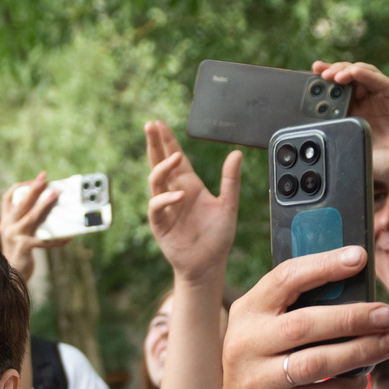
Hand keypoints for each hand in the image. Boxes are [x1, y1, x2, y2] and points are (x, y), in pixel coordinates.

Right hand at [0, 175, 62, 282]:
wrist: (9, 277)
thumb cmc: (19, 254)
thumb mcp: (18, 235)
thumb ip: (27, 223)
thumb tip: (50, 210)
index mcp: (5, 221)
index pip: (7, 198)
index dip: (19, 187)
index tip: (32, 181)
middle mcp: (7, 226)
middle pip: (21, 203)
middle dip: (33, 188)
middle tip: (44, 177)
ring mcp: (14, 236)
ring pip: (31, 217)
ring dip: (43, 204)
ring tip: (55, 194)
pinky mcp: (24, 247)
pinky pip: (43, 241)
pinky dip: (56, 240)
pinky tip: (67, 238)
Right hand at [143, 121, 241, 286]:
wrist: (209, 264)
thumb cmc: (217, 236)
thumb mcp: (229, 204)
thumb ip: (231, 180)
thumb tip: (237, 153)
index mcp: (189, 184)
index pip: (175, 157)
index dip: (167, 141)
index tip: (159, 124)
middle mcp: (174, 192)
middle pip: (159, 163)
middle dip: (154, 145)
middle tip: (151, 126)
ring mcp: (165, 207)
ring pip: (155, 181)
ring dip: (162, 168)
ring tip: (173, 157)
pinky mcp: (160, 224)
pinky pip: (157, 207)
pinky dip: (165, 200)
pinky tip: (178, 196)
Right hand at [208, 247, 388, 388]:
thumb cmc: (267, 363)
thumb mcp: (267, 329)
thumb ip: (297, 307)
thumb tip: (355, 281)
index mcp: (247, 313)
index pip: (285, 279)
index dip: (324, 266)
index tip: (360, 257)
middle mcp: (246, 344)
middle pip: (305, 323)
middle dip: (352, 317)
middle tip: (386, 314)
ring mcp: (260, 381)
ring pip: (317, 362)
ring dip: (360, 351)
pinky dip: (350, 384)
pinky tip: (363, 376)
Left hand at [314, 61, 388, 191]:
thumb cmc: (384, 163)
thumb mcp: (352, 147)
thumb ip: (337, 133)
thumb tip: (314, 126)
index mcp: (356, 113)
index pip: (338, 91)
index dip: (325, 83)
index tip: (311, 77)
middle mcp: (369, 102)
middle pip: (349, 78)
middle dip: (332, 72)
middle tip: (320, 73)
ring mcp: (384, 96)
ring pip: (363, 74)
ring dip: (347, 71)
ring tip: (334, 76)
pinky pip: (379, 80)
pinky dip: (366, 74)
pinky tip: (354, 72)